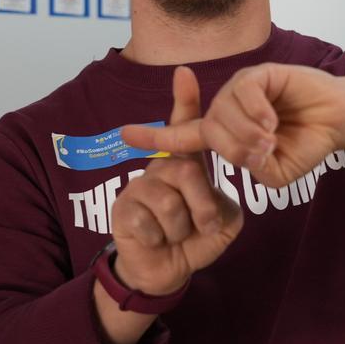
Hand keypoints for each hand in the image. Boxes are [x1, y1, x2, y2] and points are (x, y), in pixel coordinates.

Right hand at [110, 66, 242, 296]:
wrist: (165, 271)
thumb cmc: (194, 239)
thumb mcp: (222, 220)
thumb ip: (221, 201)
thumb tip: (203, 195)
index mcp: (184, 165)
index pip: (185, 129)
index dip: (185, 100)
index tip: (184, 71)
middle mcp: (159, 168)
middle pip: (187, 173)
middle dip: (203, 209)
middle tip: (202, 226)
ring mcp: (138, 186)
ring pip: (170, 204)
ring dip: (182, 230)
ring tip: (175, 235)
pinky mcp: (122, 208)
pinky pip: (151, 224)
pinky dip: (161, 241)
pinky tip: (156, 241)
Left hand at [120, 64, 344, 188]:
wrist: (336, 120)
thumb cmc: (304, 145)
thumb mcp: (277, 172)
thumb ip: (256, 168)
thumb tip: (247, 148)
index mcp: (223, 132)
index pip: (182, 135)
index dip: (154, 135)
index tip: (123, 134)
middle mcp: (226, 108)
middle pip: (208, 132)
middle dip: (233, 149)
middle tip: (263, 153)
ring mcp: (241, 89)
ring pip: (223, 114)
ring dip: (248, 134)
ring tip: (272, 139)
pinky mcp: (260, 73)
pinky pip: (245, 92)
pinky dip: (257, 111)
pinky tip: (273, 120)